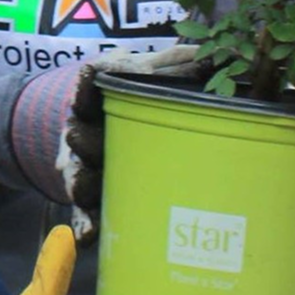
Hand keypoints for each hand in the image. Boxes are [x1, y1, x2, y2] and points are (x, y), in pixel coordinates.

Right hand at [58, 44, 205, 243]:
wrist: (130, 135)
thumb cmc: (143, 101)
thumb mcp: (157, 77)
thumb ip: (178, 66)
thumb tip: (219, 56)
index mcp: (102, 105)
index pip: (90, 91)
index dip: (88, 85)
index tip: (88, 76)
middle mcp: (91, 139)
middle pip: (80, 138)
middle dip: (80, 137)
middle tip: (76, 133)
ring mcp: (92, 172)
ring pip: (80, 179)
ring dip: (80, 182)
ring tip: (81, 184)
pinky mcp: (97, 203)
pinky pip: (89, 216)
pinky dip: (87, 226)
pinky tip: (88, 238)